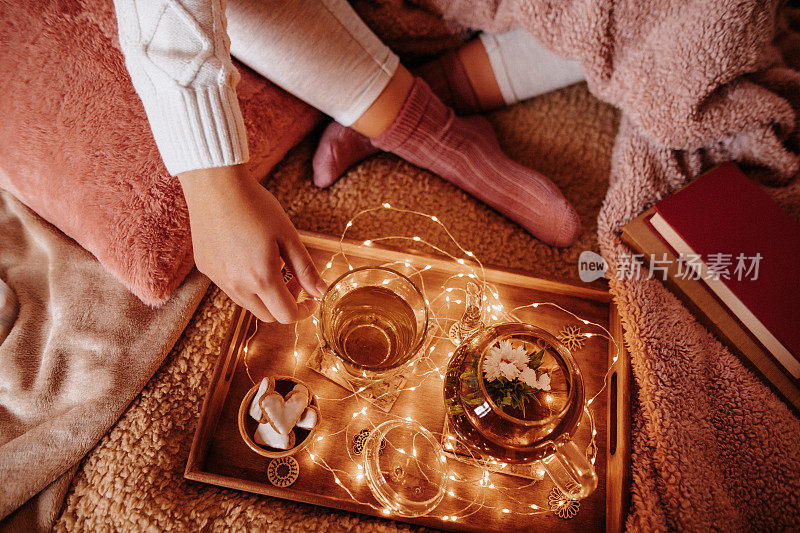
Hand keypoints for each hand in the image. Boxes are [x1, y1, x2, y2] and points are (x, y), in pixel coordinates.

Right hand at [178, 165, 326, 322]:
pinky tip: (249, 257)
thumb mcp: (288, 236)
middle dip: (284, 305)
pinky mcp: (206, 269)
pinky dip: (245, 284)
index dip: (303, 312)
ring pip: (247, 303)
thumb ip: (305, 268)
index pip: (285, 315)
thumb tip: (321, 291)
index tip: (312, 299)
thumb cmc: (256, 206)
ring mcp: (218, 279)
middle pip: (266, 315)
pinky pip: (230, 288)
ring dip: (265, 296)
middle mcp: (236, 285)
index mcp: (261, 278)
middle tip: (294, 282)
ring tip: (272, 265)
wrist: (215, 185)